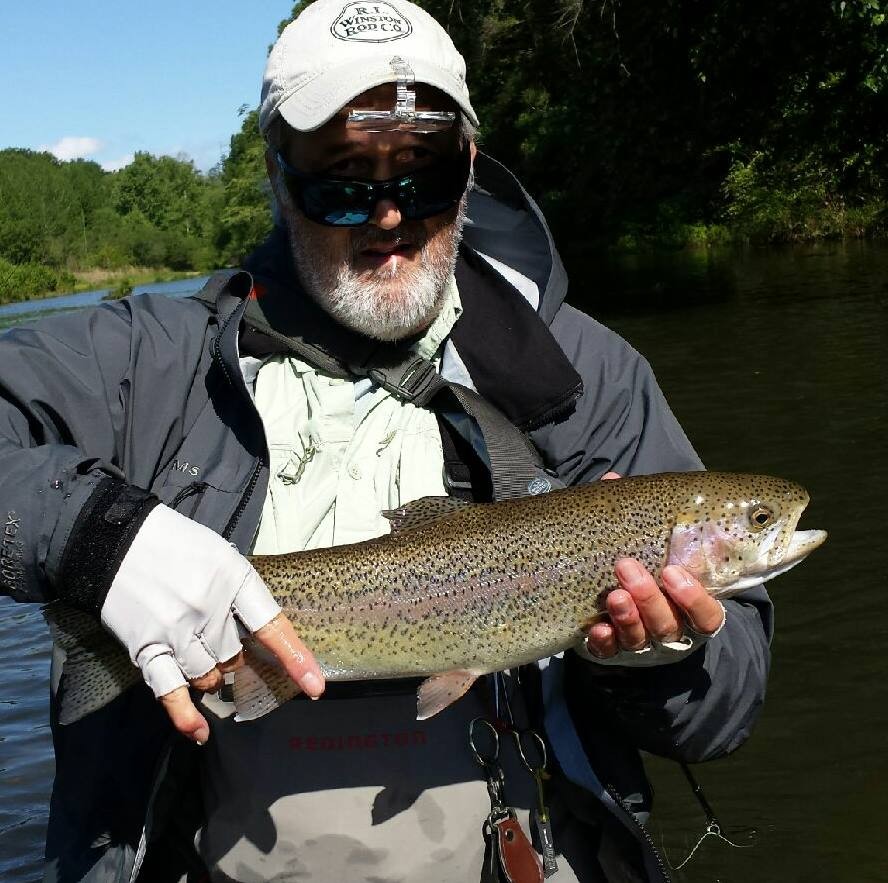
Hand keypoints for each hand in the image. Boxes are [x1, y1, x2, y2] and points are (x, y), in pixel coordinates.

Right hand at [101, 504, 324, 743]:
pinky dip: (185, 715)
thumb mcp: (220, 557)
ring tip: (200, 652)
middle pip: (236, 656)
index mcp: (234, 579)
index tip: (316, 686)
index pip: (272, 626)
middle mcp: (209, 609)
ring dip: (212, 674)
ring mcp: (177, 630)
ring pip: (209, 675)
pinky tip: (200, 732)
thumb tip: (253, 633)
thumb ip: (239, 594)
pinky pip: (171, 690)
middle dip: (235, 657)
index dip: (295, 658)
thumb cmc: (176, 545)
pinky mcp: (147, 647)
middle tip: (221, 639)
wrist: (116, 541)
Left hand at [583, 470, 724, 662]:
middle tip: (627, 567)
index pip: (708, 615)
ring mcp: (641, 645)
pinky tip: (597, 629)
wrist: (620, 609)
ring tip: (613, 594)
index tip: (673, 572)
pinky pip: (609, 654)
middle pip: (670, 625)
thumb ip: (641, 516)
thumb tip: (613, 479)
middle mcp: (672, 630)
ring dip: (627, 617)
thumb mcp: (653, 546)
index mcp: (691, 606)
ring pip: (641, 639)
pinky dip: (604, 641)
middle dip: (650, 598)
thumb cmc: (647, 566)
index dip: (694, 598)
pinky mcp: (612, 652)